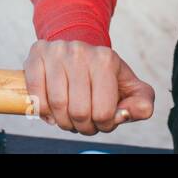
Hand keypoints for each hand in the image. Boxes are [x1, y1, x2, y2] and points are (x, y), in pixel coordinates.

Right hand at [23, 38, 155, 135]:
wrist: (78, 51)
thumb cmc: (104, 75)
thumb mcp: (130, 87)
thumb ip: (141, 103)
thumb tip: (125, 115)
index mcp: (106, 59)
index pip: (104, 112)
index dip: (104, 125)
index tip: (102, 119)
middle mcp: (80, 52)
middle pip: (79, 112)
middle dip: (83, 126)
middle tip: (85, 122)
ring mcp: (56, 52)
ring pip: (56, 106)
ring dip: (63, 122)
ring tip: (69, 117)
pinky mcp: (36, 55)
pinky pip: (36, 96)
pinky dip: (43, 111)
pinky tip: (52, 109)